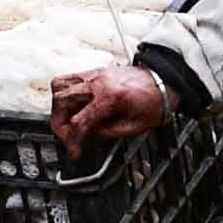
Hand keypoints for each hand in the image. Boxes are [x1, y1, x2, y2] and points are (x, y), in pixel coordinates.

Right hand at [44, 64, 178, 149]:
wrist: (164, 82)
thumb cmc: (154, 101)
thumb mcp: (134, 126)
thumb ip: (107, 134)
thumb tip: (88, 140)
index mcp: (111, 98)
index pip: (80, 122)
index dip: (73, 141)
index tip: (74, 151)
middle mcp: (99, 83)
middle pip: (62, 101)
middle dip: (59, 124)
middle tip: (67, 138)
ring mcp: (94, 74)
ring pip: (59, 85)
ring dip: (57, 107)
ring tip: (66, 121)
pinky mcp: (94, 72)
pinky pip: (68, 78)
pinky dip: (63, 93)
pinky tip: (71, 106)